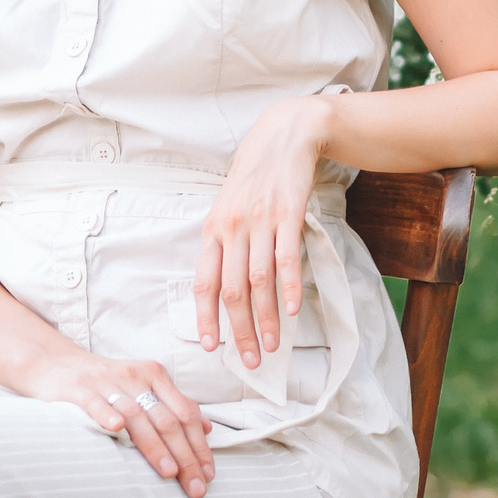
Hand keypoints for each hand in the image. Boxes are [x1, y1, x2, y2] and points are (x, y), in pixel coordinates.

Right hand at [15, 348, 214, 497]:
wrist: (54, 363)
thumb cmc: (103, 381)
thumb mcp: (142, 385)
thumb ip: (173, 403)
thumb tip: (206, 427)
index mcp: (153, 375)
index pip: (185, 413)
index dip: (199, 444)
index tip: (209, 474)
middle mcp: (134, 377)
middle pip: (166, 419)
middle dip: (185, 455)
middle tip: (196, 487)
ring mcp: (106, 383)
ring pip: (137, 416)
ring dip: (155, 445)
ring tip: (169, 472)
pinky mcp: (79, 389)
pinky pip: (95, 403)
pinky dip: (107, 415)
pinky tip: (116, 430)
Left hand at [195, 95, 330, 367]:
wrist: (283, 137)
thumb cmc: (254, 177)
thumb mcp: (229, 208)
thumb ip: (224, 244)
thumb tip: (221, 288)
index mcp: (213, 230)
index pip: (204, 283)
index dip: (206, 317)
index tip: (213, 347)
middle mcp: (232, 228)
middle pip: (232, 291)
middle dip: (240, 331)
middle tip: (251, 361)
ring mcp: (260, 222)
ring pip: (259, 281)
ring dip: (266, 319)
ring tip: (273, 345)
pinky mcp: (287, 215)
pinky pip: (286, 258)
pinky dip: (289, 288)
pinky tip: (292, 311)